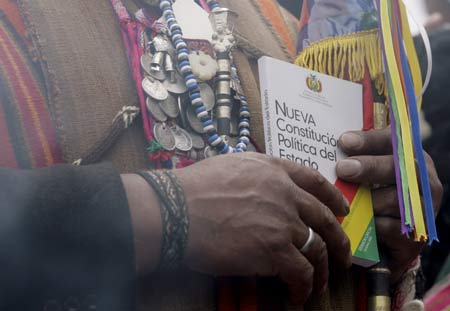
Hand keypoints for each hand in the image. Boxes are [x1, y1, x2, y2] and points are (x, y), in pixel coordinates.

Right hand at [174, 152, 350, 304]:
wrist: (177, 209)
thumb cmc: (193, 188)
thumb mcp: (230, 166)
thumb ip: (255, 174)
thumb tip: (260, 188)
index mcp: (274, 171)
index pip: (314, 181)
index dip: (332, 197)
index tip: (342, 210)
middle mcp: (285, 194)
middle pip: (324, 217)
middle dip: (338, 238)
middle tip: (343, 253)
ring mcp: (283, 222)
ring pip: (317, 248)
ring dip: (322, 269)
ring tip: (321, 283)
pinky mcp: (275, 250)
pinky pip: (301, 272)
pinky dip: (303, 287)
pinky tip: (297, 296)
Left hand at [336, 128, 442, 282]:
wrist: (388, 234)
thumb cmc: (371, 191)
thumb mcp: (366, 170)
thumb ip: (354, 156)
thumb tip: (324, 144)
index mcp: (409, 155)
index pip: (393, 140)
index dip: (369, 140)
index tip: (344, 141)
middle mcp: (423, 178)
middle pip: (400, 168)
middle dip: (369, 167)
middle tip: (342, 169)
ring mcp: (423, 207)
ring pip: (396, 200)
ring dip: (367, 200)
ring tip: (344, 201)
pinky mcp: (417, 235)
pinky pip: (392, 228)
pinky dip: (371, 224)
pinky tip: (354, 222)